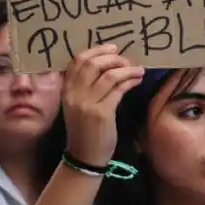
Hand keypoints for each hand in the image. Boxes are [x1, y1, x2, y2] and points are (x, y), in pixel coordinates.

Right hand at [62, 44, 143, 166]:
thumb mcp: (77, 104)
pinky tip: (137, 80)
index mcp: (67, 89)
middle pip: (93, 64)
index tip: (113, 48)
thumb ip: (85, 85)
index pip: (78, 60)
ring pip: (109, 75)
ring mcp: (87, 103)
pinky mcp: (102, 113)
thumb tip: (108, 64)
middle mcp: (74, 94)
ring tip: (138, 70)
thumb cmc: (84, 128)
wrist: (84, 156)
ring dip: (127, 69)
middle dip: (113, 58)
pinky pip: (118, 89)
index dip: (97, 50)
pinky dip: (130, 81)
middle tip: (127, 60)